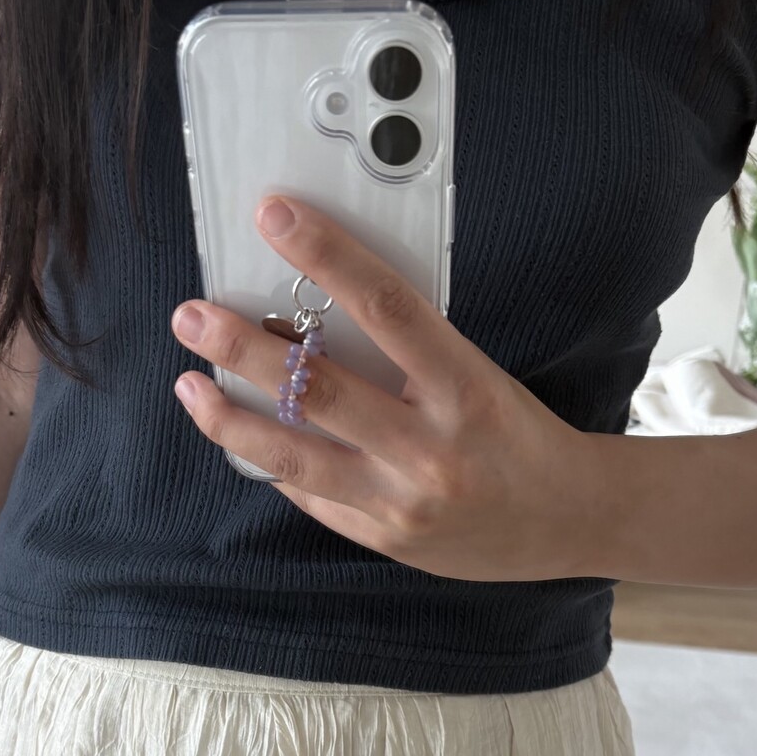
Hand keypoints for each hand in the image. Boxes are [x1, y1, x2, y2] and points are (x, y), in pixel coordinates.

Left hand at [171, 196, 598, 582]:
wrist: (569, 519)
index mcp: (465, 387)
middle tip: (191, 315)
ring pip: (293, 455)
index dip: (327, 255)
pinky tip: (242, 437)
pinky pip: (309, 495)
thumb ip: (407, 354)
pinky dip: (271, 461)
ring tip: (187, 384)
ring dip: (230, 417)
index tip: (275, 217)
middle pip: (318, 389)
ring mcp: (401, 501)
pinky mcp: (383, 538)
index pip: (388, 307)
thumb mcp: (477, 376)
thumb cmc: (520, 434)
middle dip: (242, 348)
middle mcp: (430, 447)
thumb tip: (315, 323)